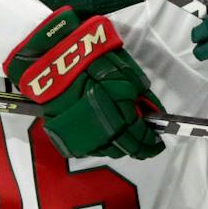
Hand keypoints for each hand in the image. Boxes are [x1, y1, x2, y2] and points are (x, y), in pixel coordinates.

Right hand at [6, 9, 165, 159]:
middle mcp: (100, 130)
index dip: (151, 143)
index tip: (157, 144)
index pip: (139, 137)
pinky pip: (88, 148)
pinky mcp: (64, 136)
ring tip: (125, 139)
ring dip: (119, 147)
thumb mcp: (123, 71)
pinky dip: (99, 145)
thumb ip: (141, 95)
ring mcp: (80, 136)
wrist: (50, 57)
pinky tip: (103, 136)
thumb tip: (153, 112)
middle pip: (124, 148)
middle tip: (145, 146)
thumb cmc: (90, 58)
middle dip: (138, 148)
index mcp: (117, 112)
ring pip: (107, 151)